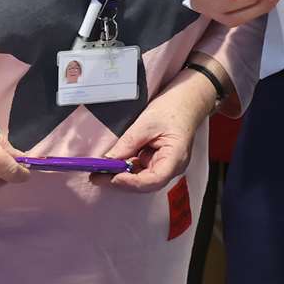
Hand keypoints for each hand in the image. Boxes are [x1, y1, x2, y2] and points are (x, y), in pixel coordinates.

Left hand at [95, 71, 215, 192]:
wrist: (186, 100)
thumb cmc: (174, 108)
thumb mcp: (147, 123)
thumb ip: (128, 143)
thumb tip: (109, 160)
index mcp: (175, 158)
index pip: (154, 180)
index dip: (132, 182)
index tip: (112, 177)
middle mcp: (171, 167)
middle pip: (145, 183)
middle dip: (121, 181)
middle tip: (97, 177)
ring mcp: (164, 165)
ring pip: (141, 179)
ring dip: (121, 176)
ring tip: (100, 172)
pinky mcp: (157, 161)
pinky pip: (140, 170)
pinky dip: (126, 168)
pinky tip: (112, 164)